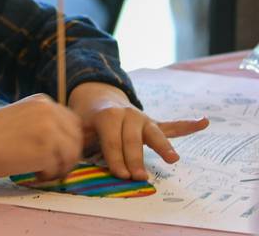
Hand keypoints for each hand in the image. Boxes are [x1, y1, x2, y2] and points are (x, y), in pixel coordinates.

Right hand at [0, 93, 82, 179]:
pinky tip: (31, 173)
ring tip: (39, 170)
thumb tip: (66, 141)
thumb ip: (41, 122)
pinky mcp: (46, 150)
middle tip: (51, 166)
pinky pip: (59, 169)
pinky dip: (48, 176)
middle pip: (77, 138)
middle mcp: (49, 110)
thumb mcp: (19, 116)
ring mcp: (49, 129)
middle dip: (68, 155)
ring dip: (60, 167)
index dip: (67, 141)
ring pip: (72, 155)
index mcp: (42, 101)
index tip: (54, 153)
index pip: (72, 122)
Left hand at [68, 82, 209, 179]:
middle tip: (138, 177)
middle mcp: (127, 114)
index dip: (115, 157)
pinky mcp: (153, 124)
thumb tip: (71, 157)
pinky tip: (203, 121)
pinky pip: (171, 125)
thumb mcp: (78, 126)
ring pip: (154, 133)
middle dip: (135, 159)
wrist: (97, 97)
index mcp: (107, 115)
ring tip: (172, 158)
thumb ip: (79, 140)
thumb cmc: (87, 118)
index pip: (112, 139)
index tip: (119, 174)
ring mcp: (142, 119)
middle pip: (133, 139)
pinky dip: (187, 125)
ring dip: (163, 146)